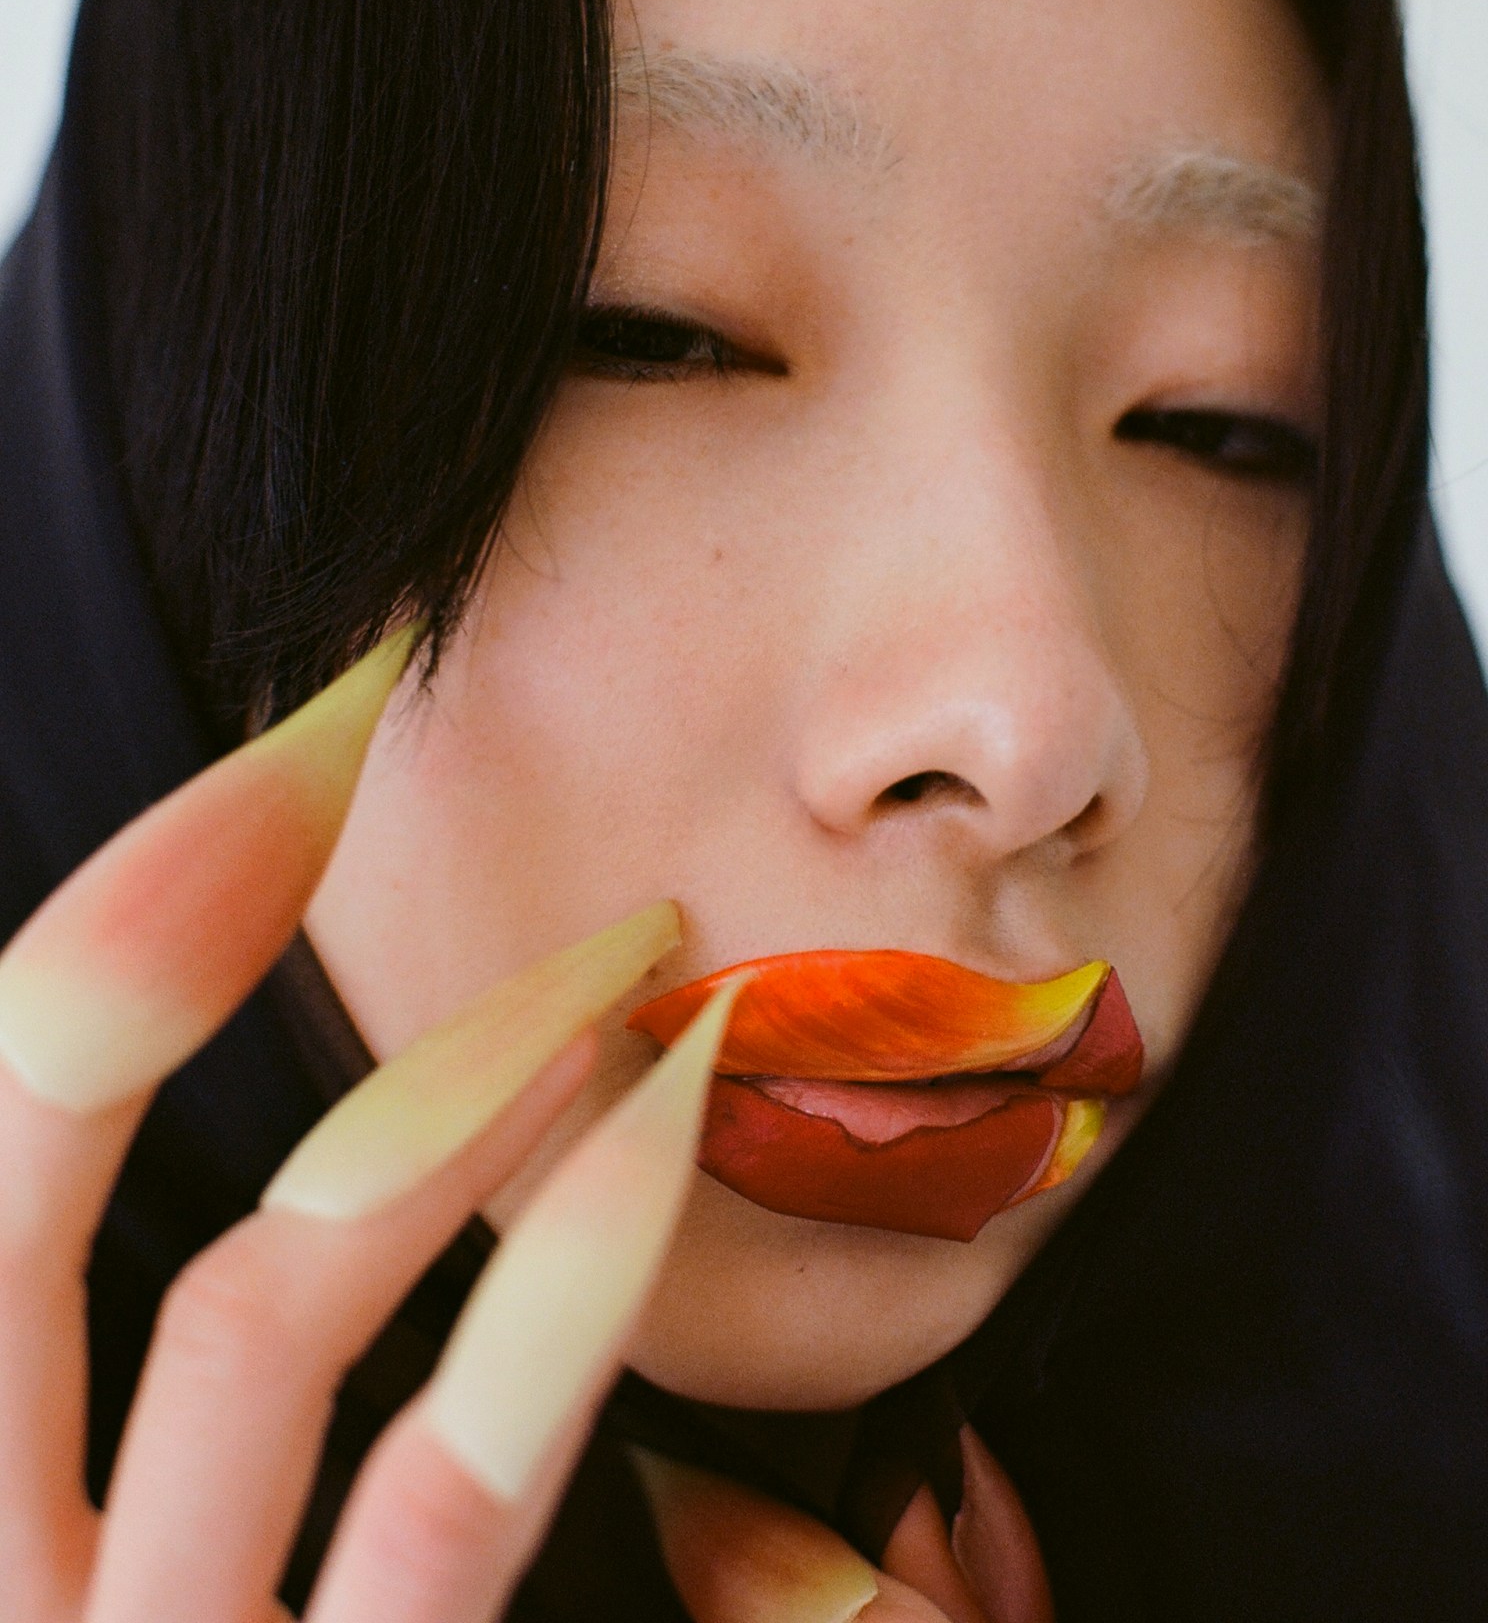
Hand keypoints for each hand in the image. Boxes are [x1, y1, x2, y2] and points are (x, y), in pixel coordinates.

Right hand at [0, 634, 730, 1622]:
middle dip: (187, 912)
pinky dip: (554, 1282)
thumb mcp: (178, 1538)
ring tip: (609, 955)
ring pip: (255, 1318)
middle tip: (351, 719)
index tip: (290, 744)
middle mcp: (4, 1584)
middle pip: (24, 1191)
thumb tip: (275, 1089)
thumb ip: (173, 1362)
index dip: (134, 917)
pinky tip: (654, 1120)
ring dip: (441, 1081)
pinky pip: (440, 1499)